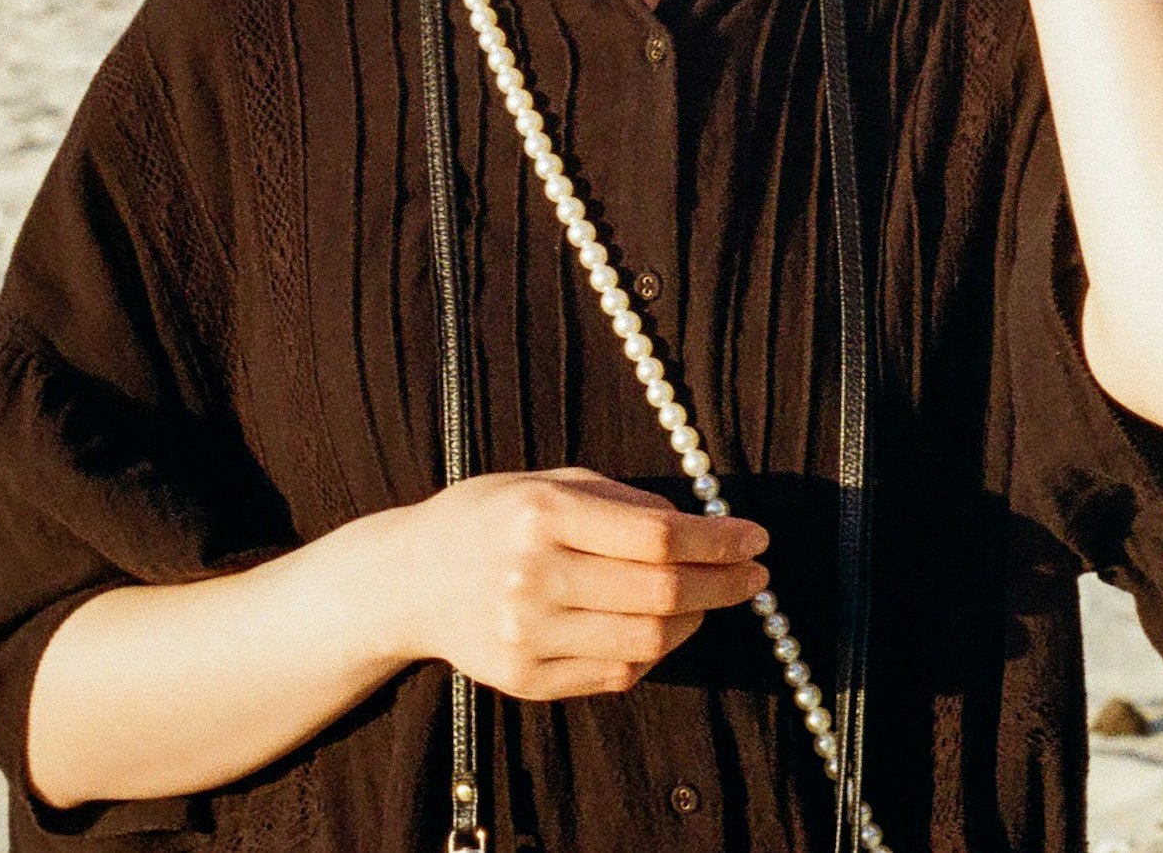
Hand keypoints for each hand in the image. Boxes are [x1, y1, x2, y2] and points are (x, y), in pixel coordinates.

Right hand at [388, 467, 766, 700]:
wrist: (408, 581)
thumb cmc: (488, 520)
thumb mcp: (547, 482)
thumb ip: (622, 500)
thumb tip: (699, 526)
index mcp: (539, 514)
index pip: (656, 535)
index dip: (718, 539)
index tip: (754, 539)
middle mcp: (531, 576)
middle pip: (661, 592)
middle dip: (723, 583)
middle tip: (753, 575)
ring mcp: (527, 636)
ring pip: (648, 641)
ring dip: (696, 620)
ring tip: (708, 599)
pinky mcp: (526, 680)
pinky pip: (618, 673)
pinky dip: (654, 651)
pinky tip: (661, 627)